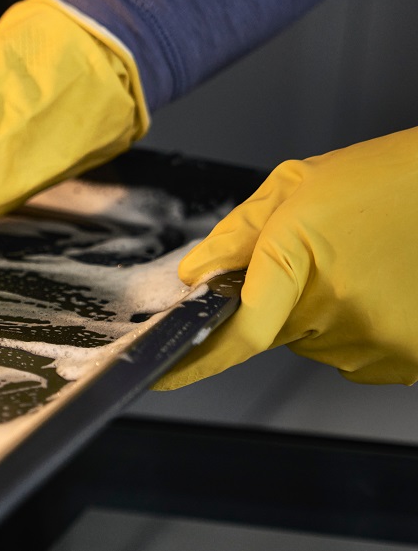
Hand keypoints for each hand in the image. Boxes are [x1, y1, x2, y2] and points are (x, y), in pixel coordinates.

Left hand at [157, 128, 417, 388]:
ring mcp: (378, 341)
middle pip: (277, 332)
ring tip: (365, 264)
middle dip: (282, 301)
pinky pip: (361, 357)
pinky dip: (362, 329)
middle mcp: (337, 312)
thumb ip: (238, 236)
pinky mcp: (413, 357)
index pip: (235, 333)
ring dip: (326, 314)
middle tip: (324, 257)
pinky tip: (387, 286)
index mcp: (298, 262)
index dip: (194, 362)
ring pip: (319, 343)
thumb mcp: (297, 187)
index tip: (160, 375)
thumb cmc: (386, 178)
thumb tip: (194, 276)